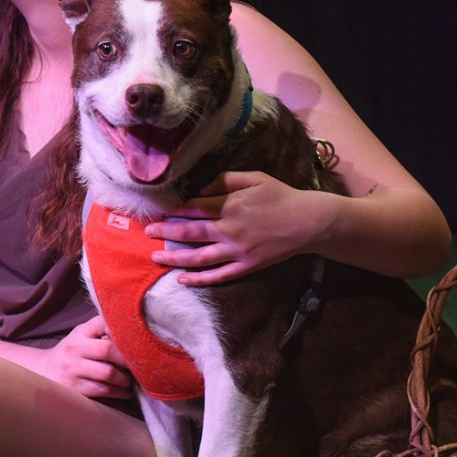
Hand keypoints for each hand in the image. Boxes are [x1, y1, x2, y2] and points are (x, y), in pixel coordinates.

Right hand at [30, 314, 133, 399]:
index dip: (122, 332)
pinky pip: (104, 390)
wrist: (42, 371)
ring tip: (130, 380)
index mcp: (80, 333)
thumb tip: (134, 333)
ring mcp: (73, 369)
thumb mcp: (81, 335)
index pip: (104, 324)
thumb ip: (101, 331)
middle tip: (138, 365)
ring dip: (125, 379)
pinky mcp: (75, 388)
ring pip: (108, 373)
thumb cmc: (71, 353)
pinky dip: (120, 392)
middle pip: (108, 350)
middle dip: (128, 359)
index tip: (135, 341)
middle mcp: (75, 348)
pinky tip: (125, 391)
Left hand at [145, 170, 331, 284]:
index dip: (173, 210)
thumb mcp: (253, 177)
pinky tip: (182, 279)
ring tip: (155, 256)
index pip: (193, 208)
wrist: (308, 222)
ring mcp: (237, 251)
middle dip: (165, 232)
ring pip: (199, 257)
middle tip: (148, 233)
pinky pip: (218, 276)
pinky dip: (199, 279)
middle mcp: (229, 229)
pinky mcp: (246, 266)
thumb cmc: (280, 196)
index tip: (158, 212)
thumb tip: (199, 188)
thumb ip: (224, 180)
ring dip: (174, 257)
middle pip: (190, 232)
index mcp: (229, 205)